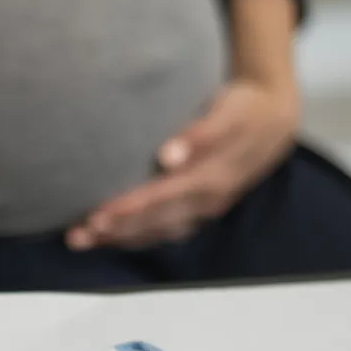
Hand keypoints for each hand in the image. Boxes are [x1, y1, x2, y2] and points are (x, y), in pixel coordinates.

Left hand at [67, 76, 299, 249]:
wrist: (273, 121)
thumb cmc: (242, 110)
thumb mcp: (227, 114)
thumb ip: (199, 135)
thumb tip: (167, 157)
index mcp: (211, 180)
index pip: (161, 199)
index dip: (128, 210)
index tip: (96, 216)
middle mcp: (206, 202)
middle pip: (154, 222)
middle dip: (114, 231)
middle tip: (76, 236)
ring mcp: (202, 211)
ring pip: (156, 231)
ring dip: (118, 238)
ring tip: (81, 240)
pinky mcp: (199, 211)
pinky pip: (163, 230)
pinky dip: (134, 235)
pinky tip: (108, 236)